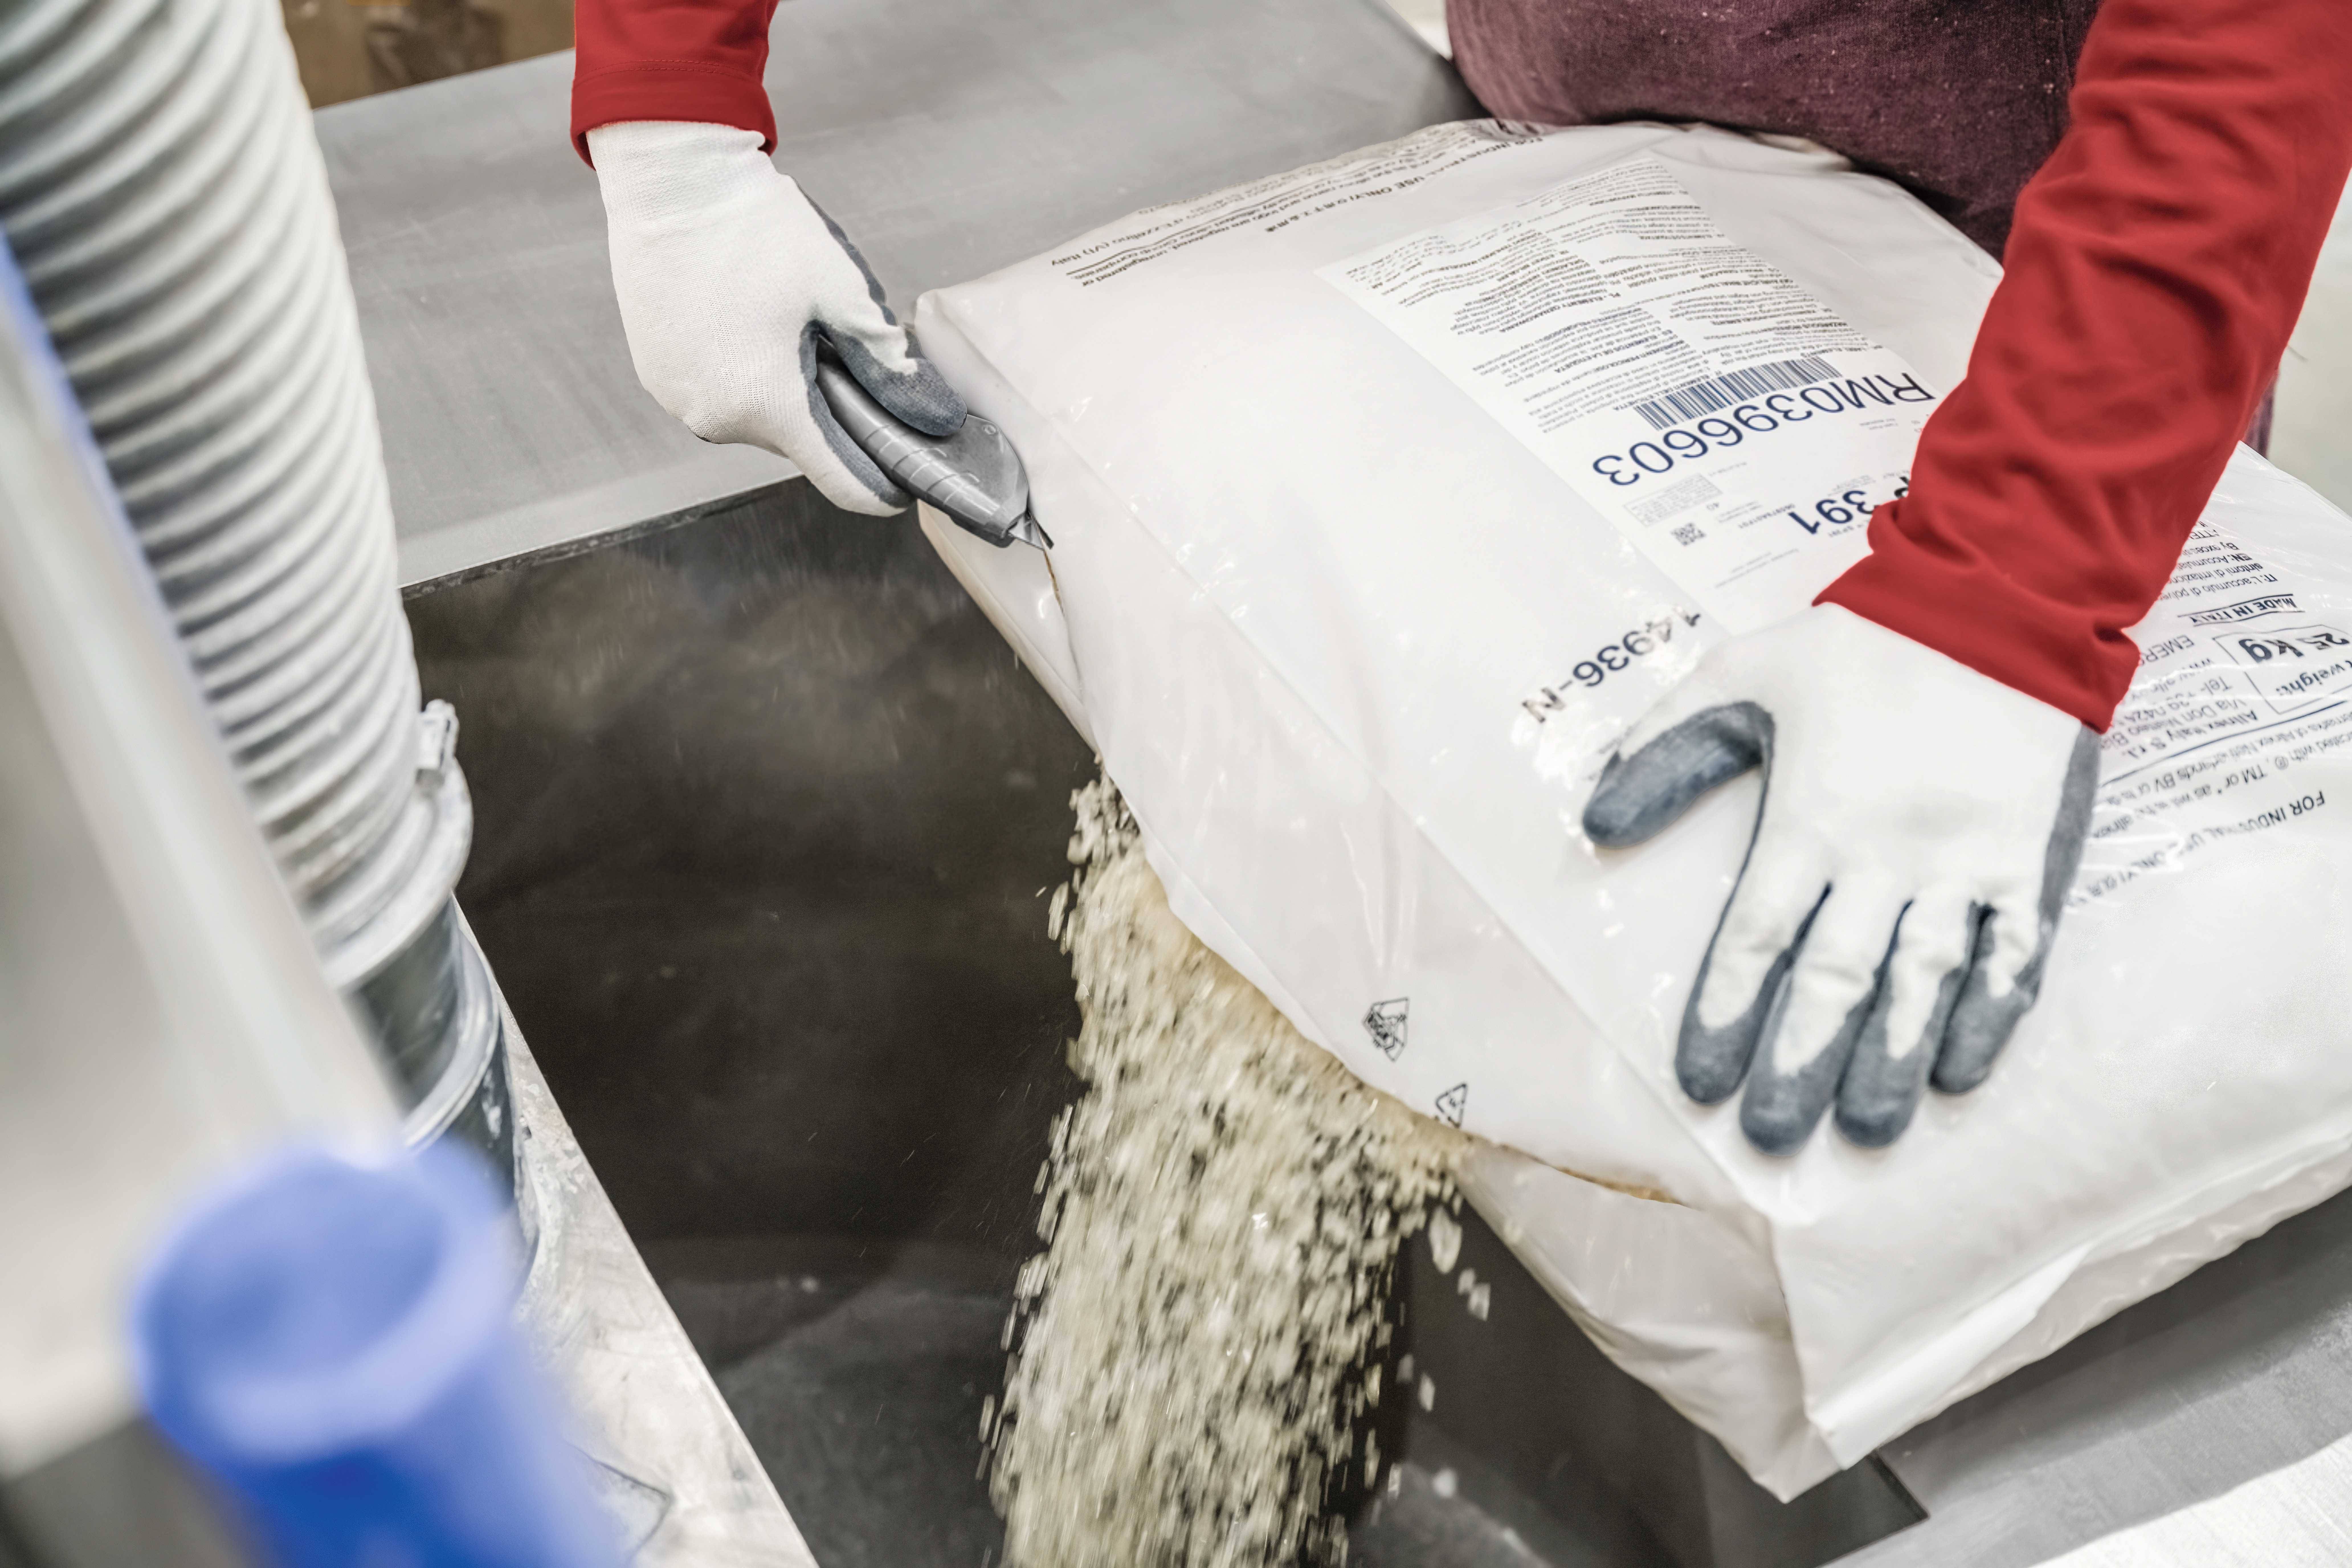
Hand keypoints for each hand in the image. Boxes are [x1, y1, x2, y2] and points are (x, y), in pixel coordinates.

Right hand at [587, 120, 965, 514]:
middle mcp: (715, 416)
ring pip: (759, 417)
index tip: (907, 479)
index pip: (841, 480)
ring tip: (788, 324)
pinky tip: (750, 321)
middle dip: (831, 410)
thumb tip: (936, 416)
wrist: (673, 177)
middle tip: (841, 350)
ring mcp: (679, 398)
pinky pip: (719, 393)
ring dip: (786, 388)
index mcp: (766, 404)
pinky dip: (744, 372)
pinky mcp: (658, 376)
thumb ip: (890, 365)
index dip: (881, 484)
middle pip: (800, 442)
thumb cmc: (757, 228)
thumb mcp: (844, 293)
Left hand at [1583, 605, 2099, 1154]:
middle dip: (1799, 1061)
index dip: (1726, 1011)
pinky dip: (1987, 1015)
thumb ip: (1665, 746)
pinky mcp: (2026, 858)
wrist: (1996, 600)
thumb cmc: (1859, 645)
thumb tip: (1593, 817)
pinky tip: (1960, 1071)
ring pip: (1922, 981)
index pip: (1756, 936)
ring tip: (1864, 1131)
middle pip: (1835, 978)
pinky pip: (2010, 953)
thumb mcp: (1740, 673)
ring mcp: (1963, 862)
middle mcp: (1885, 854)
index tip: (1702, 1082)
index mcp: (1811, 818)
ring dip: (1891, 1060)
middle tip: (1772, 1135)